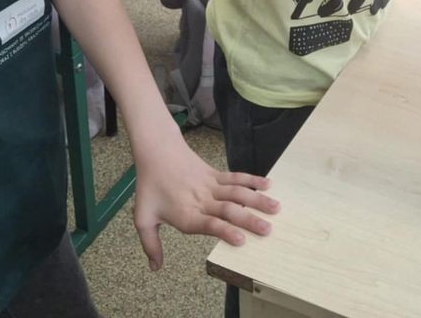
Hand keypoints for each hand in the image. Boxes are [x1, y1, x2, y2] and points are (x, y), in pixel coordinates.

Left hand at [132, 135, 277, 270]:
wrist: (156, 152)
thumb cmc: (150, 187)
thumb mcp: (143, 218)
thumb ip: (151, 244)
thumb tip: (155, 268)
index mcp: (186, 214)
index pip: (208, 224)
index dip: (225, 231)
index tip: (242, 240)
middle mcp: (202, 201)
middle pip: (229, 210)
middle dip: (250, 220)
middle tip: (268, 230)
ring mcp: (211, 186)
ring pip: (237, 193)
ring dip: (257, 200)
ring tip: (276, 208)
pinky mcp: (215, 174)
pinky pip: (236, 177)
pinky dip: (252, 180)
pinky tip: (268, 184)